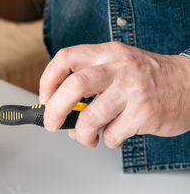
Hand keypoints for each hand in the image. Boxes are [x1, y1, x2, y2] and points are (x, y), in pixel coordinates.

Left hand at [39, 42, 189, 148]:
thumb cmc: (150, 77)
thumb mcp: (120, 64)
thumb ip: (91, 80)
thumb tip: (60, 109)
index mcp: (108, 53)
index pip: (66, 58)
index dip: (48, 79)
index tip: (44, 97)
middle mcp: (120, 68)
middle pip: (74, 85)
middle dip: (55, 109)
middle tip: (51, 123)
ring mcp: (133, 91)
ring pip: (90, 116)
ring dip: (81, 133)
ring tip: (86, 137)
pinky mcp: (144, 113)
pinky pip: (112, 134)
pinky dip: (107, 140)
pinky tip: (115, 135)